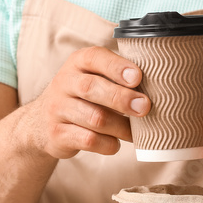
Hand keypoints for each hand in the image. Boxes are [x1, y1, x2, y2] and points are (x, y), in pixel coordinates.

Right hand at [19, 46, 150, 158]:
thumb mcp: (93, 78)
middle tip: (145, 107)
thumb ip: (117, 78)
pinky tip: (115, 143)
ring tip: (134, 132)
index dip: (116, 67)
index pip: (94, 58)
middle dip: (122, 98)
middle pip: (92, 89)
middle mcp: (64, 82)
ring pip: (94, 118)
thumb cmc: (82, 97)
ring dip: (121, 127)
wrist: (41, 123)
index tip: (137, 77)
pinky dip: (108, 144)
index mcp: (77, 63)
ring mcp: (58, 109)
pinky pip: (88, 140)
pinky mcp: (57, 134)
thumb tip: (160, 88)